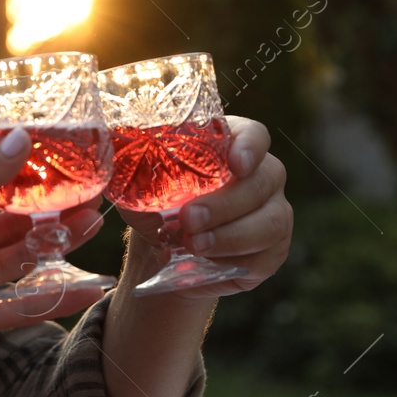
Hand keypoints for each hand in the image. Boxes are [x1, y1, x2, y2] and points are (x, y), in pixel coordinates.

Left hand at [0, 128, 107, 357]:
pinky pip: (23, 306)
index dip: (24, 182)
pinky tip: (88, 289)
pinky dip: (55, 299)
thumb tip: (23, 137)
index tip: (59, 168)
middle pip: (14, 227)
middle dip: (51, 213)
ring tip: (94, 223)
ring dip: (57, 245)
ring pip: (23, 260)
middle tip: (88, 196)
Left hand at [115, 116, 291, 298]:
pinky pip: (264, 255)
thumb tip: (122, 171)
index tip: (234, 163)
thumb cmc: (158, 207)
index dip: (249, 146)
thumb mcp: (143, 189)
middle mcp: (263, 175)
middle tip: (188, 219)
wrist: (167, 252)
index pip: (255, 135)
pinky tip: (206, 261)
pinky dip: (232, 259)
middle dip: (224, 203)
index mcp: (233, 146)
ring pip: (270, 221)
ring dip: (230, 236)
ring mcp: (274, 212)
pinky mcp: (273, 250)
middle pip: (262, 181)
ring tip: (193, 245)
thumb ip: (137, 178)